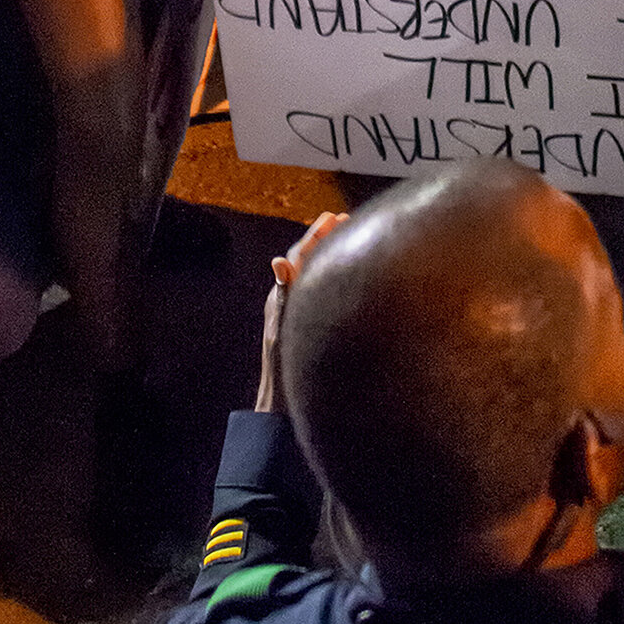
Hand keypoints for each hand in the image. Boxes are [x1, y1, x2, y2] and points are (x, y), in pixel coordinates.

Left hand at [255, 208, 352, 412]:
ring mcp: (294, 312)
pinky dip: (328, 276)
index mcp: (282, 297)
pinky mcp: (302, 325)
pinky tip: (340, 278)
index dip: (316, 235)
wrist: (279, 406)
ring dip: (326, 254)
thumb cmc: (283, 372)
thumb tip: (279, 260)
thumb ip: (283, 296)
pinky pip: (316, 291)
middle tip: (341, 220)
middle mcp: (286, 300)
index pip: (299, 256)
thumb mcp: (283, 331)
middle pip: (305, 260)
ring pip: (311, 274)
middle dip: (322, 238)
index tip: (334, 217)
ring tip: (343, 239)